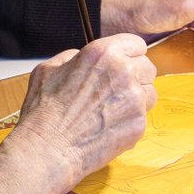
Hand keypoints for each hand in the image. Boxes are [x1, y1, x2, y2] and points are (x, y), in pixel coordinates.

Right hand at [14, 34, 157, 193]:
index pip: (136, 44)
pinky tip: (108, 126)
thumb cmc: (44, 111)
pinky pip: (143, 117)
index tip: (123, 63)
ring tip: (111, 110)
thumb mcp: (48, 69)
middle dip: (135, 76)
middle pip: (147, 67)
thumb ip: (72, 57)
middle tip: (116, 90)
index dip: (128, 55)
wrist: (48, 148)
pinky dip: (130, 121)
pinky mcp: (138, 124)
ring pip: (149, 93)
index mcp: (103, 53)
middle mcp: (123, 72)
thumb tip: (81, 57)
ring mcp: (134, 99)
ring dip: (136, 99)